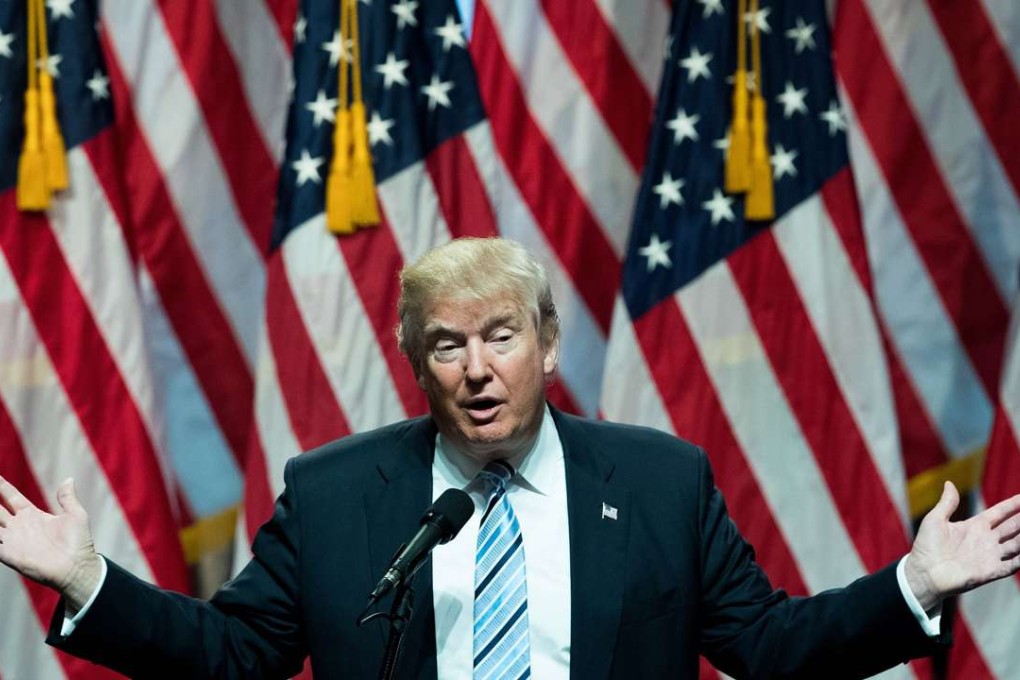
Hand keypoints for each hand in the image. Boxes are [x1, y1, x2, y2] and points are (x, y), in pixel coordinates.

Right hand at [0, 475, 102, 611]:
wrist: (76, 568)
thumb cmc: (79, 543)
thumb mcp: (75, 515)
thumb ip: (67, 498)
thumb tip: (68, 479)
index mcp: (33, 515)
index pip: (12, 497)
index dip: (2, 487)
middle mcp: (19, 526)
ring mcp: (12, 540)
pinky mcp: (9, 554)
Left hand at [905, 481, 1019, 610]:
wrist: (924, 572)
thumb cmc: (926, 546)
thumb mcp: (935, 520)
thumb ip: (947, 503)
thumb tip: (949, 483)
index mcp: (974, 526)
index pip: (999, 513)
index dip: (1012, 505)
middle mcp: (986, 540)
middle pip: (1012, 527)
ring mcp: (990, 555)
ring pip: (1017, 544)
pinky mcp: (991, 571)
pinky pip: (1013, 564)